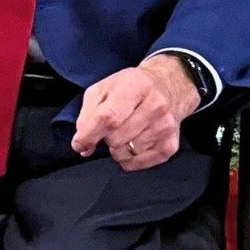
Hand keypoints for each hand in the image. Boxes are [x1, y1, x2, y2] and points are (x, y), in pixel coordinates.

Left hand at [70, 57, 200, 170]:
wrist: (169, 86)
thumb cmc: (132, 87)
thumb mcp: (104, 88)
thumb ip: (88, 114)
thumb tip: (83, 145)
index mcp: (136, 85)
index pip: (109, 117)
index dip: (89, 134)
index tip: (79, 143)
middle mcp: (155, 105)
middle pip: (115, 138)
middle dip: (105, 137)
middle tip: (112, 126)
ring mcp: (165, 127)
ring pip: (125, 154)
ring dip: (117, 147)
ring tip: (126, 131)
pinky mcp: (170, 146)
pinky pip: (136, 164)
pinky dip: (128, 157)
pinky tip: (134, 141)